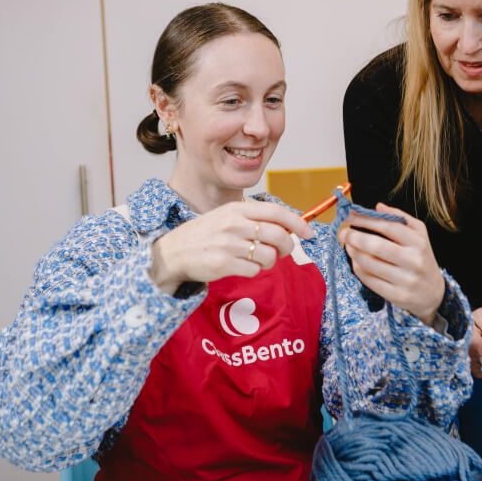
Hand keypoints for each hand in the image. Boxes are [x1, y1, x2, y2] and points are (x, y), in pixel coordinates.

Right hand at [150, 201, 312, 294]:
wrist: (173, 252)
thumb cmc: (204, 235)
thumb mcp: (226, 217)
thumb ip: (253, 219)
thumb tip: (287, 226)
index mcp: (236, 209)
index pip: (276, 212)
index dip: (297, 222)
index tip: (308, 232)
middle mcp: (234, 224)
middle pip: (278, 235)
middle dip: (288, 246)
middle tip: (285, 252)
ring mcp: (228, 245)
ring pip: (269, 256)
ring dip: (269, 261)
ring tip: (256, 259)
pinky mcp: (223, 264)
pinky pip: (254, 270)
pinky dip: (253, 271)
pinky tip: (240, 266)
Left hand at [338, 203, 444, 325]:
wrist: (434, 293)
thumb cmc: (422, 258)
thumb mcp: (419, 235)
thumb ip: (400, 218)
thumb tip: (378, 207)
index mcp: (418, 242)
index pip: (388, 226)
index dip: (366, 220)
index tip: (350, 215)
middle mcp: (413, 261)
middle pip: (377, 246)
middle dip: (355, 237)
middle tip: (343, 232)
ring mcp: (405, 280)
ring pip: (370, 264)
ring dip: (354, 253)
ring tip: (349, 246)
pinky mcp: (396, 295)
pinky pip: (370, 280)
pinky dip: (358, 269)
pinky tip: (356, 261)